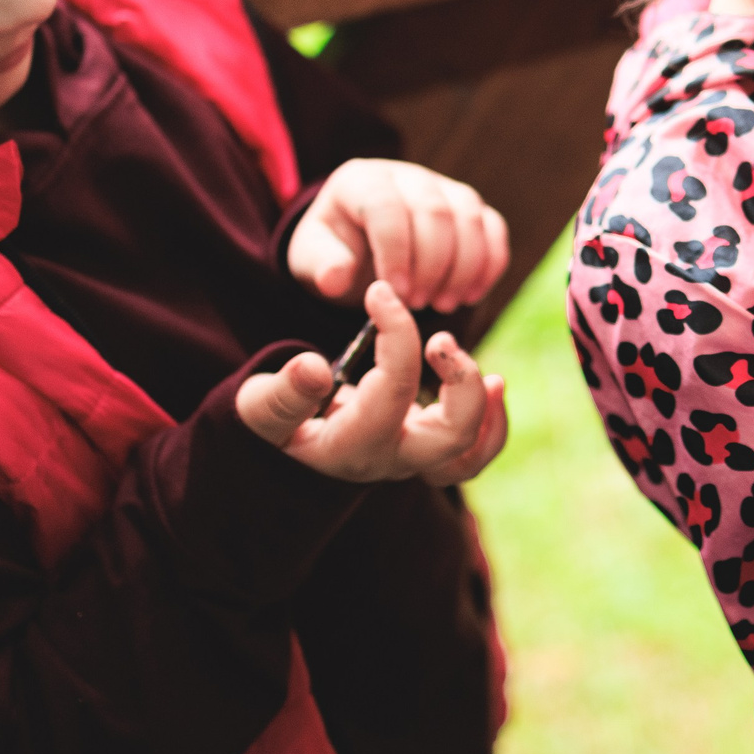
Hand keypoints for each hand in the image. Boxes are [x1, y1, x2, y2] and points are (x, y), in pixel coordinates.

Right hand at [235, 281, 509, 483]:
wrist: (285, 448)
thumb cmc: (274, 417)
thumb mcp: (259, 405)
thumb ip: (282, 393)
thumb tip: (314, 368)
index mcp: (349, 448)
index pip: (393, 391)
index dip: (397, 334)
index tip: (381, 292)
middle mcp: (389, 461)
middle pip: (450, 439)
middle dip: (460, 382)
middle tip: (440, 338)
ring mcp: (412, 460)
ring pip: (468, 453)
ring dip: (482, 405)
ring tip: (466, 357)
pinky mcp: (427, 453)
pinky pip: (474, 455)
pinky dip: (493, 424)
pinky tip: (494, 384)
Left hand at [288, 159, 510, 311]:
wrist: (358, 247)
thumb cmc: (333, 251)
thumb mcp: (311, 259)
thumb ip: (322, 265)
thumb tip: (334, 278)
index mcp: (362, 181)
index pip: (387, 207)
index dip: (396, 251)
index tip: (395, 294)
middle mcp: (407, 177)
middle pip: (434, 211)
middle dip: (430, 264)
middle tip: (417, 304)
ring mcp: (443, 189)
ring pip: (469, 217)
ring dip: (462, 268)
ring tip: (442, 305)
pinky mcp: (469, 209)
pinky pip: (493, 228)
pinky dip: (489, 264)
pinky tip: (471, 296)